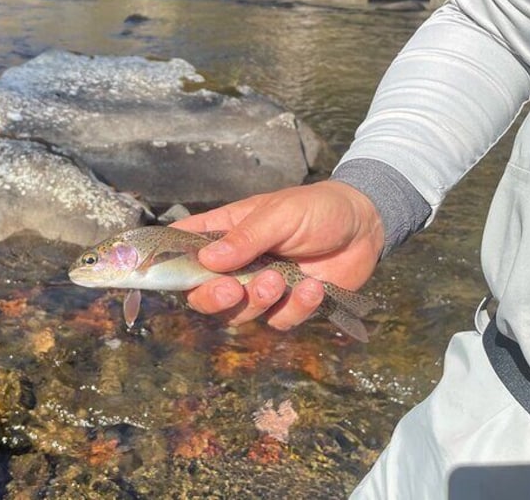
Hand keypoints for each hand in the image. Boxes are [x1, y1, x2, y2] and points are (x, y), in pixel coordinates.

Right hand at [171, 180, 383, 328]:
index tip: (163, 273)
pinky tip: (313, 287)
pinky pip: (278, 321)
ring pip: (238, 314)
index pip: (183, 248)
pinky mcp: (288, 306)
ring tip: (281, 280)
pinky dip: (294, 308)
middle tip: (230, 290)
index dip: (167, 262)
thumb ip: (245, 239)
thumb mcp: (279, 214)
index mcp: (224, 234)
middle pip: (202, 294)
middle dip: (212, 298)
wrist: (366, 226)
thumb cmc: (317, 209)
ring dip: (256, 301)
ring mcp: (260, 288)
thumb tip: (208, 261)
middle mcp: (235, 265)